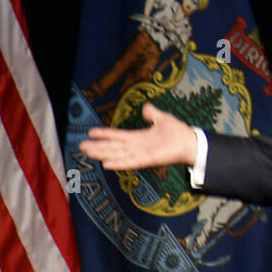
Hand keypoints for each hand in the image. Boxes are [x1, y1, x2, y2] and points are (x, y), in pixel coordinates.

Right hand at [79, 102, 197, 169]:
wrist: (190, 142)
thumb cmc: (178, 132)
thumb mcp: (162, 118)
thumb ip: (152, 114)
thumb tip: (145, 107)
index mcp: (138, 137)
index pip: (117, 135)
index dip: (104, 134)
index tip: (90, 132)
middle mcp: (136, 147)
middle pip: (113, 146)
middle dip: (97, 146)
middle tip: (81, 146)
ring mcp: (140, 154)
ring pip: (117, 154)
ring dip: (102, 154)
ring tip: (88, 152)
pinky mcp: (147, 160)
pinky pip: (129, 162)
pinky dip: (118, 163)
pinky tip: (106, 163)